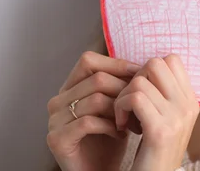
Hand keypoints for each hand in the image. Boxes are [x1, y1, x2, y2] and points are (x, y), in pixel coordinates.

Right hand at [47, 51, 141, 170]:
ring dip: (119, 110)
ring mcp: (54, 120)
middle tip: (141, 103)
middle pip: (96, 78)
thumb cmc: (111, 138)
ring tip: (133, 121)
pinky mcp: (57, 139)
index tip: (140, 74)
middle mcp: (57, 101)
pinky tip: (121, 134)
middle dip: (124, 90)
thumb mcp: (116, 105)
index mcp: (69, 88)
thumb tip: (144, 62)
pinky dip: (110, 126)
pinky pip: (88, 122)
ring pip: (94, 99)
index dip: (116, 64)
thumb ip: (120, 83)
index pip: (88, 61)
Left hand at [114, 54, 199, 170]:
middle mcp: (188, 106)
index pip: (171, 59)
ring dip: (122, 97)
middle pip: (156, 63)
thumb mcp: (163, 119)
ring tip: (124, 117)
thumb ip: (161, 94)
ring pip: (140, 81)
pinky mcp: (160, 130)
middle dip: (135, 78)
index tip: (140, 92)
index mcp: (190, 101)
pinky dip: (120, 108)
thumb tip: (144, 66)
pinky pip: (134, 98)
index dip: (148, 70)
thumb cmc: (152, 151)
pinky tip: (121, 125)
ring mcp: (177, 118)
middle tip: (130, 102)